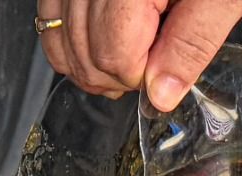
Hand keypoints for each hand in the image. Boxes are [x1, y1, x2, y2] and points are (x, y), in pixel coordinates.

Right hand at [35, 0, 241, 110]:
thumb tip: (160, 94)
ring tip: (128, 60)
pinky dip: (68, 39)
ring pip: (60, 37)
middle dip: (118, 74)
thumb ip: (191, 43)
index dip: (141, 75)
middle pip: (85, 52)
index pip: (114, 55)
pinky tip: (98, 45)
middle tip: (152, 67)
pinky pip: (50, 15)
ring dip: (91, 64)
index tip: (165, 68)